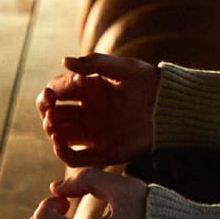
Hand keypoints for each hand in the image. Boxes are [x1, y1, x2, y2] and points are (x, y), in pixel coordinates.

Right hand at [36, 53, 159, 166]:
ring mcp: (94, 133)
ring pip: (60, 135)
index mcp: (90, 91)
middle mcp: (88, 113)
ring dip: (50, 128)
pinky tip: (58, 140)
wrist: (173, 107)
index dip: (58, 86)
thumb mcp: (124, 67)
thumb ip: (94, 62)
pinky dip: (62, 151)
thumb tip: (63, 60)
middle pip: (55, 113)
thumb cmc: (151, 83)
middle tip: (50, 103)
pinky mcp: (103, 152)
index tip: (77, 81)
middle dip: (47, 107)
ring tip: (53, 121)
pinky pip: (75, 158)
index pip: (60, 89)